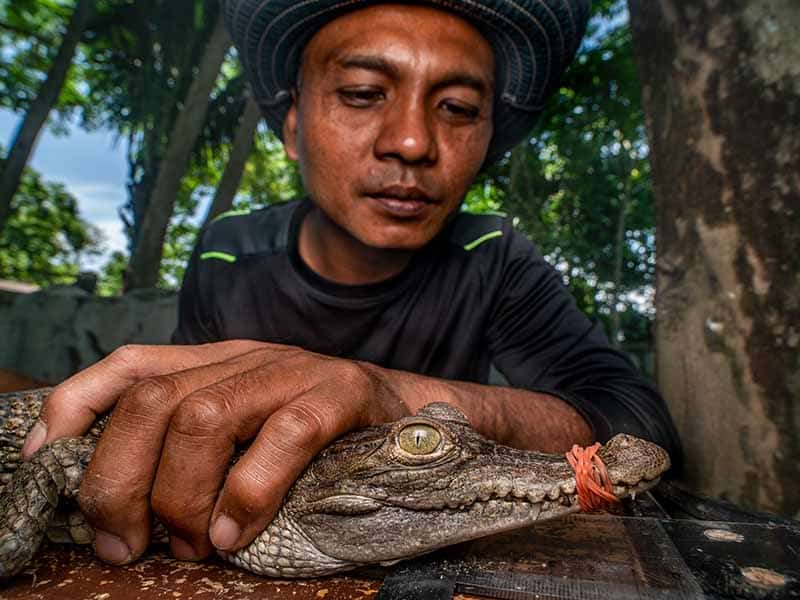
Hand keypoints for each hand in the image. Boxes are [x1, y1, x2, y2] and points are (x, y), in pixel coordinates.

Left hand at [22, 341, 410, 563]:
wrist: (407, 409)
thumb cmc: (318, 431)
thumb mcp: (245, 426)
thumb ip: (191, 444)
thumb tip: (120, 501)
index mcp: (217, 362)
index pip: (130, 365)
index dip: (75, 408)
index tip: (47, 464)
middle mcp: (247, 358)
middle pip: (153, 401)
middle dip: (119, 481)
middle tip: (124, 545)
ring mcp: (294, 371)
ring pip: (205, 416)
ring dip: (180, 495)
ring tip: (187, 547)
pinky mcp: (341, 395)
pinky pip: (284, 438)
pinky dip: (248, 493)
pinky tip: (234, 534)